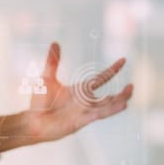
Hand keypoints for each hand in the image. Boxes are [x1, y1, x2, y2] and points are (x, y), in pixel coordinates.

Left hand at [0, 42, 132, 153]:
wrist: (32, 121)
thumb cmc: (39, 102)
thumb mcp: (46, 78)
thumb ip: (52, 62)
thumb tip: (55, 43)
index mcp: (79, 90)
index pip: (100, 79)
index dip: (111, 70)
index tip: (123, 60)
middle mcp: (84, 101)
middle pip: (108, 96)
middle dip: (121, 92)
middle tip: (132, 86)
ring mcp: (84, 111)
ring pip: (106, 106)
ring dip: (118, 100)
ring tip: (130, 94)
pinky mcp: (81, 120)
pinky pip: (99, 114)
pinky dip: (110, 109)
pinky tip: (122, 105)